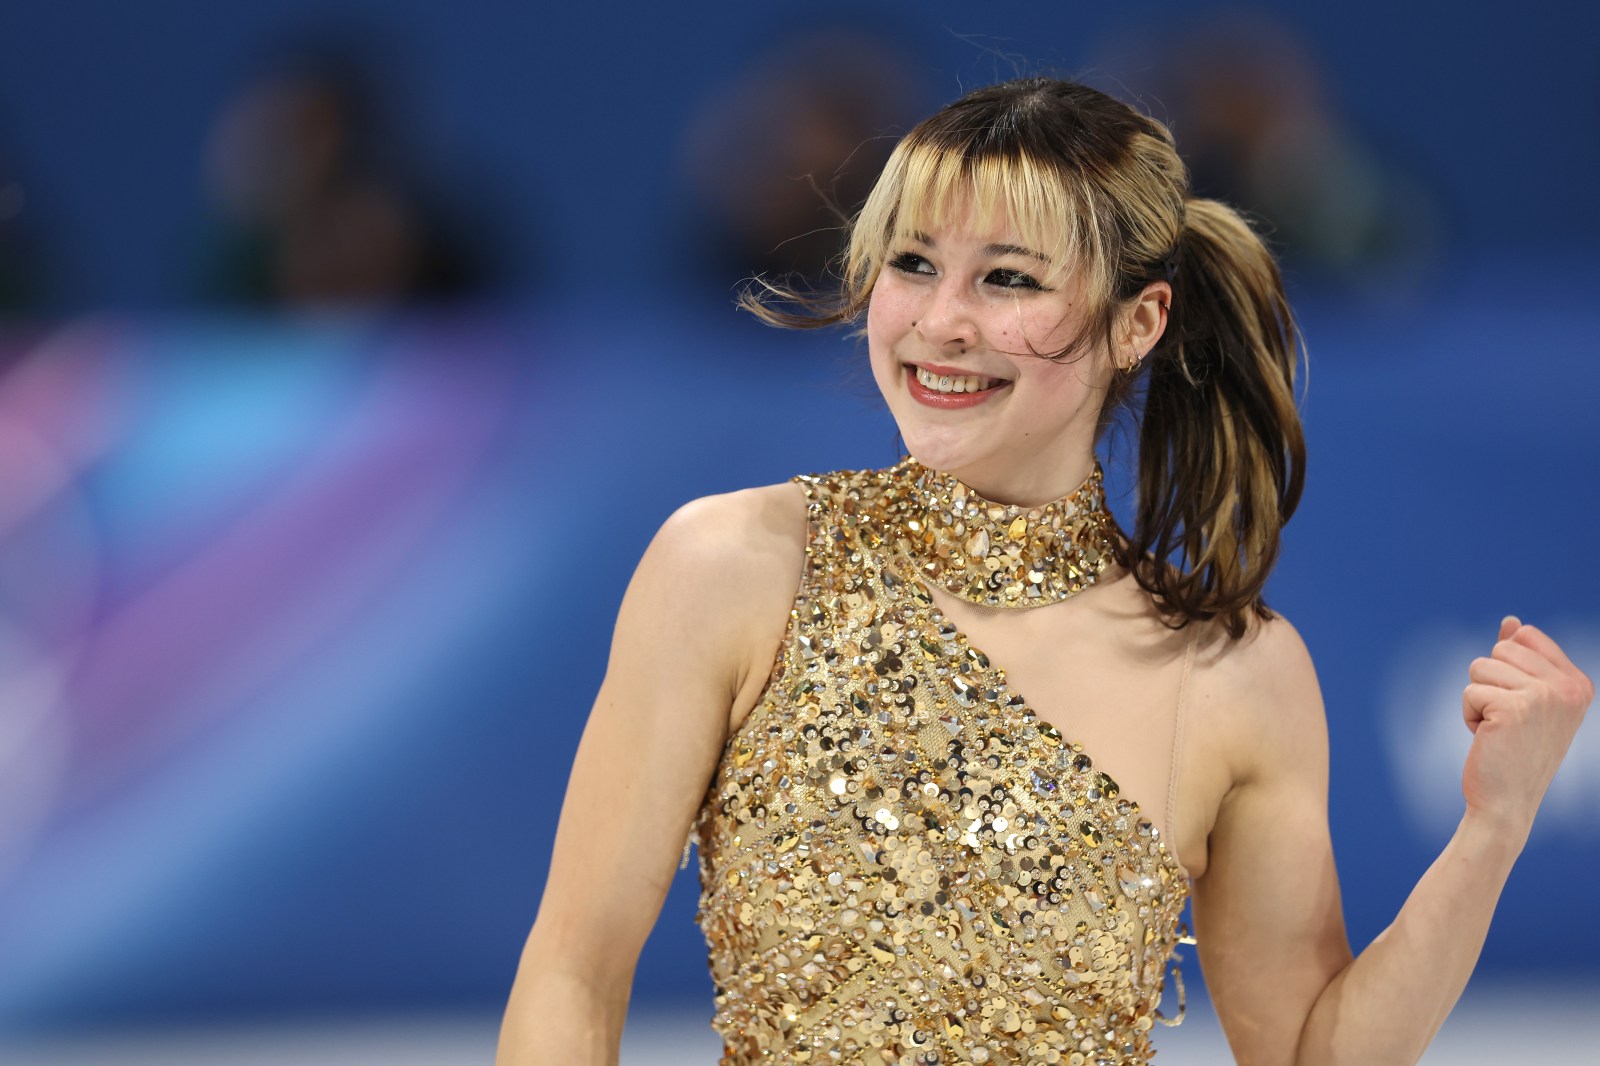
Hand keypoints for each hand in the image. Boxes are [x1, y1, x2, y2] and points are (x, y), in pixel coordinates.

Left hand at [1460, 616, 1593, 834]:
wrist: (1507, 802)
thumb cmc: (1513, 750)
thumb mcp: (1527, 699)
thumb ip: (1521, 658)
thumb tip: (1511, 620)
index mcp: (1578, 682)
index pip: (1525, 635)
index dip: (1507, 667)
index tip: (1522, 705)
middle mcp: (1569, 687)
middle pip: (1500, 648)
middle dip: (1490, 682)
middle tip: (1507, 720)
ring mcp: (1545, 696)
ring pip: (1480, 667)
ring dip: (1479, 699)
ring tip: (1499, 729)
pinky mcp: (1514, 708)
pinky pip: (1470, 691)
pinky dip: (1470, 715)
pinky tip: (1490, 739)